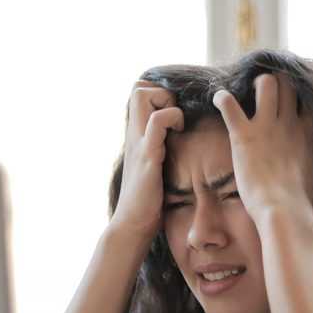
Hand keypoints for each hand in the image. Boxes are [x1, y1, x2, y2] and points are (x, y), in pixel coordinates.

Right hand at [109, 81, 183, 239]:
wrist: (132, 225)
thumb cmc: (147, 201)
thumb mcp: (153, 168)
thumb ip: (159, 151)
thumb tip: (178, 145)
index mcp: (136, 136)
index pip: (138, 92)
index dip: (158, 93)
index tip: (174, 113)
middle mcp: (134, 134)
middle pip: (138, 87)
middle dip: (162, 92)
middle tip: (176, 116)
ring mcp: (139, 143)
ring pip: (142, 96)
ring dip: (166, 102)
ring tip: (177, 125)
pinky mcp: (147, 155)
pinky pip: (156, 122)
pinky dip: (172, 119)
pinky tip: (179, 134)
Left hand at [212, 73, 312, 224]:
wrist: (283, 209)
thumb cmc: (300, 202)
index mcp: (306, 133)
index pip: (309, 100)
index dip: (300, 94)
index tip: (291, 98)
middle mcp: (288, 123)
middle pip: (288, 84)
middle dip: (277, 82)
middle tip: (265, 91)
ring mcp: (266, 127)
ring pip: (266, 83)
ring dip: (255, 84)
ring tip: (246, 92)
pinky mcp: (244, 135)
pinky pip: (229, 104)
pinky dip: (222, 98)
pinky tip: (218, 99)